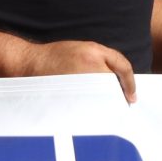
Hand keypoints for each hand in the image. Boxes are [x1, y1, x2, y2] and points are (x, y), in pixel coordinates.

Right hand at [9, 38, 137, 102]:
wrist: (30, 63)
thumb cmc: (55, 56)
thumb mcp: (82, 48)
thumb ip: (101, 60)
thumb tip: (119, 81)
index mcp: (94, 51)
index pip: (123, 66)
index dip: (130, 83)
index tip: (131, 96)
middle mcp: (90, 63)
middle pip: (114, 85)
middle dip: (117, 95)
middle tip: (119, 105)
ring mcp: (81, 79)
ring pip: (103, 97)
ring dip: (106, 104)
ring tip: (103, 110)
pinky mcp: (72, 94)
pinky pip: (89, 105)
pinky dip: (93, 110)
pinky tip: (90, 112)